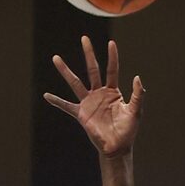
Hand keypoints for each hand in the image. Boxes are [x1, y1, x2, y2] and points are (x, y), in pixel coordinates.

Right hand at [44, 36, 143, 159]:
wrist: (117, 147)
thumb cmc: (128, 130)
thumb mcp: (135, 111)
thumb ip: (138, 94)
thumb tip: (137, 77)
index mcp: (113, 91)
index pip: (112, 70)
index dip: (112, 57)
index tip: (111, 43)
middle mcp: (99, 93)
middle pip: (92, 69)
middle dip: (88, 53)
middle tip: (84, 38)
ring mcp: (89, 103)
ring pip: (75, 83)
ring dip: (65, 71)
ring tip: (56, 58)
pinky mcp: (81, 114)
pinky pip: (66, 106)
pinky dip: (57, 101)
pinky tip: (46, 95)